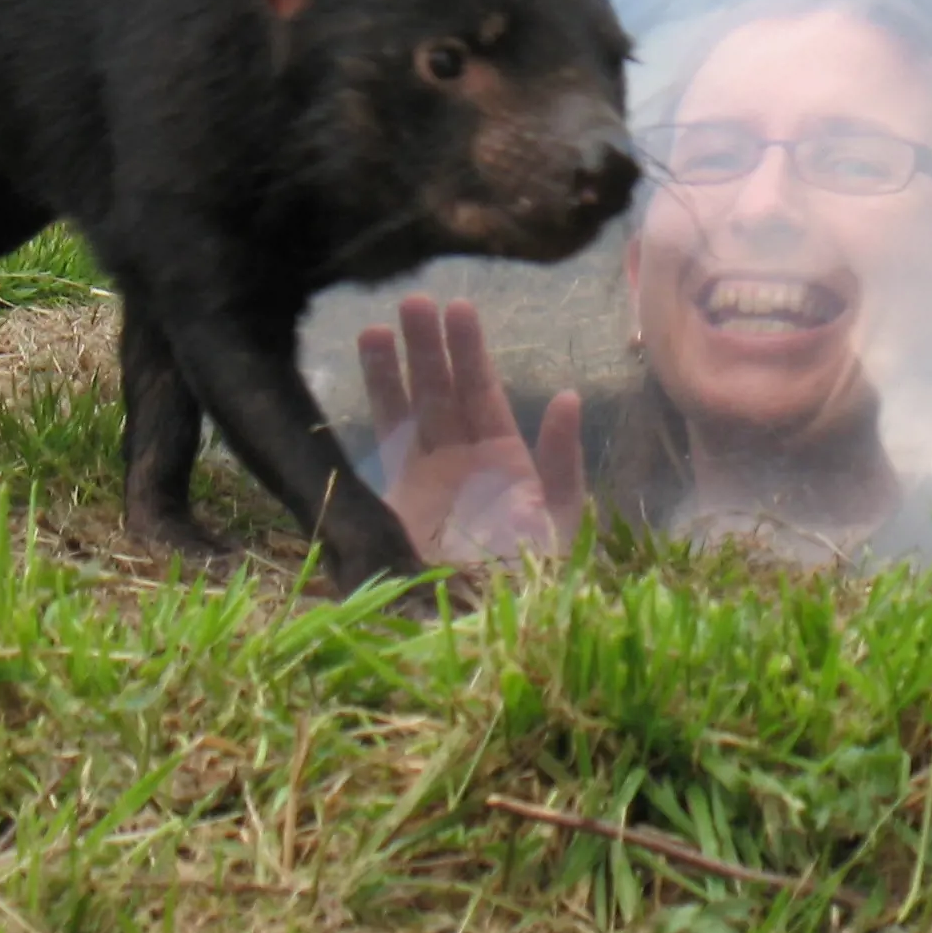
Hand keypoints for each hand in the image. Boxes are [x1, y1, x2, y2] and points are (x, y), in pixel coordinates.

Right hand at [357, 294, 585, 563]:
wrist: (483, 632)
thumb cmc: (531, 581)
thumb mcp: (559, 520)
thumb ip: (560, 461)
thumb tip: (566, 397)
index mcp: (506, 462)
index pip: (483, 394)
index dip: (471, 352)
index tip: (458, 308)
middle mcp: (463, 461)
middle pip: (445, 391)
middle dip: (431, 346)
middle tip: (416, 300)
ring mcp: (425, 477)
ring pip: (411, 409)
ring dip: (399, 365)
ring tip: (383, 321)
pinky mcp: (392, 500)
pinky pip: (384, 441)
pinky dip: (376, 399)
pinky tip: (365, 359)